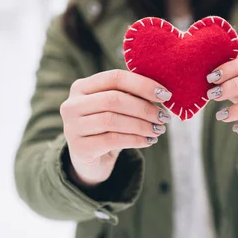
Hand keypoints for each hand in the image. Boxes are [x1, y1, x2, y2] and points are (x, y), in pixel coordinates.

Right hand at [60, 70, 171, 186]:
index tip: (165, 95)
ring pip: (113, 120)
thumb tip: (162, 93)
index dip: (142, 84)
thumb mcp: (116, 107)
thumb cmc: (107, 127)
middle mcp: (72, 105)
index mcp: (81, 87)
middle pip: (113, 99)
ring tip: (159, 130)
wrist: (90, 159)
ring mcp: (72, 127)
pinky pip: (113, 140)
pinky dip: (135, 139)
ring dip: (142, 125)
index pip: (115, 78)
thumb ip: (131, 95)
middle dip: (144, 108)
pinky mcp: (80, 148)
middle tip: (164, 117)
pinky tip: (149, 141)